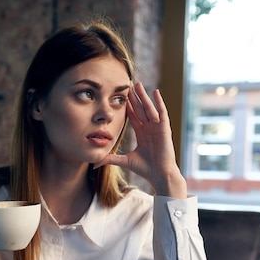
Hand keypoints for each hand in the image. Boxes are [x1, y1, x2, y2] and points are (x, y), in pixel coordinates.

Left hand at [94, 82, 186, 197]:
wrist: (159, 175)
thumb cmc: (145, 169)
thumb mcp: (124, 161)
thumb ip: (110, 159)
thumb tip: (94, 164)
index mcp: (141, 134)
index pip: (133, 116)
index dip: (127, 106)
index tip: (121, 96)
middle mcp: (149, 128)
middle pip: (140, 109)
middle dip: (134, 97)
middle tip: (128, 84)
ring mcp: (157, 128)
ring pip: (149, 108)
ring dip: (143, 96)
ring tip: (138, 84)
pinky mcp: (164, 129)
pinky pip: (162, 113)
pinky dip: (159, 102)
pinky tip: (156, 92)